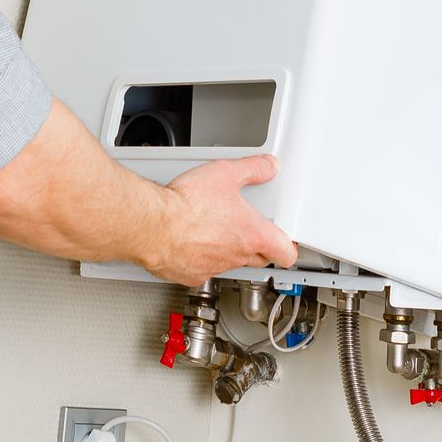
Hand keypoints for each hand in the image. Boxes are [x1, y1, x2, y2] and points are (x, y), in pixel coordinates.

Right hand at [143, 153, 297, 287]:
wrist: (154, 225)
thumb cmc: (187, 205)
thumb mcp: (225, 173)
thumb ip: (252, 169)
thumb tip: (268, 166)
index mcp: (253, 234)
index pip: (287, 253)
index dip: (287, 246)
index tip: (283, 239)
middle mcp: (237, 255)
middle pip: (260, 259)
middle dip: (257, 246)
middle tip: (247, 228)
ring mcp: (215, 268)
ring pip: (230, 263)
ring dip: (226, 249)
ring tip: (212, 228)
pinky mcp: (192, 274)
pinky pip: (203, 269)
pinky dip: (200, 258)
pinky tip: (190, 241)